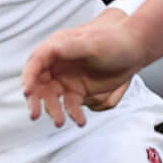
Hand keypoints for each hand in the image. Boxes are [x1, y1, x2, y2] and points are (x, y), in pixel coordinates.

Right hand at [23, 8, 147, 126]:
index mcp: (57, 47)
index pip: (36, 62)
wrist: (135, 49)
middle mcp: (57, 64)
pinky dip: (73, 114)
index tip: (27, 92)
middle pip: (39, 83)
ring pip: (52, 98)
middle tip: (35, 114)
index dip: (29, 77)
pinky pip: (70, 105)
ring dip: (53, 110)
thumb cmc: (114, 40)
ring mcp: (66, 78)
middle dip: (35, 100)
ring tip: (60, 122)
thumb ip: (69, 47)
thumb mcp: (91, 43)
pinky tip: (80, 121)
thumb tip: (49, 50)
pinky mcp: (78, 91)